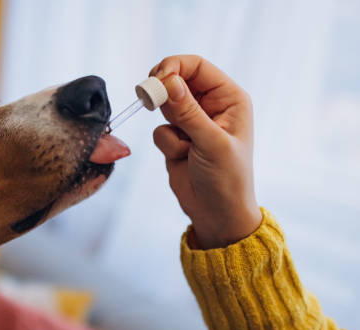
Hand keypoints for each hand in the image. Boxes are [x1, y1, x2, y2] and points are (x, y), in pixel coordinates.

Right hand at [151, 55, 261, 248]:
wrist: (217, 214)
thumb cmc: (227, 179)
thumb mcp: (211, 143)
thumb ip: (187, 111)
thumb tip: (167, 81)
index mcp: (229, 98)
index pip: (197, 66)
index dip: (173, 67)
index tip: (154, 80)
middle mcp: (211, 105)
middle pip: (176, 80)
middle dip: (163, 93)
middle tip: (148, 100)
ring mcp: (192, 121)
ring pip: (164, 105)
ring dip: (168, 126)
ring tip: (184, 147)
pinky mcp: (176, 138)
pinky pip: (159, 129)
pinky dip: (165, 143)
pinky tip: (182, 158)